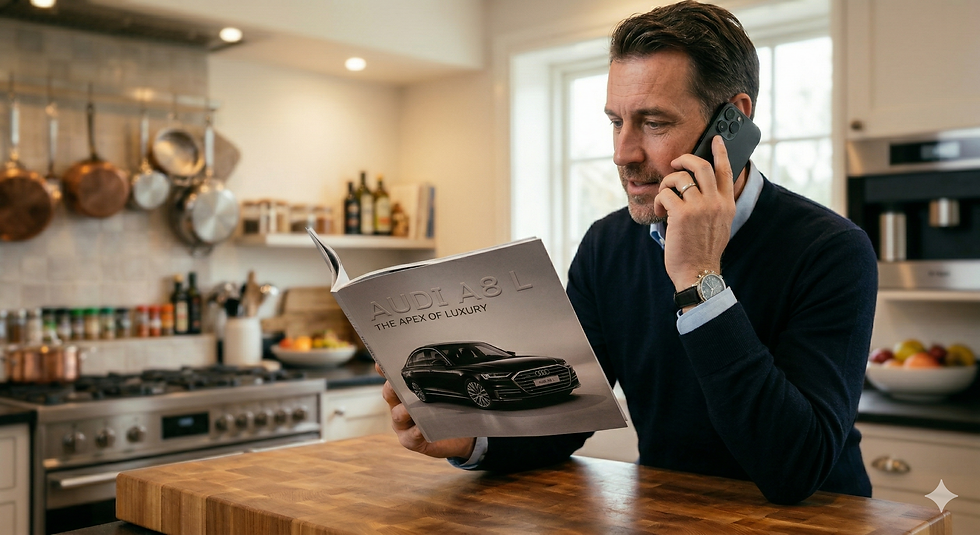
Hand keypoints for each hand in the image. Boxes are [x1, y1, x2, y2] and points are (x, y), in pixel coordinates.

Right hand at [375, 363, 475, 458]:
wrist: (457, 436)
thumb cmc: (446, 410)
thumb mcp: (441, 392)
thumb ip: (437, 380)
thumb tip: (446, 361)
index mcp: (404, 392)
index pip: (392, 377)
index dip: (385, 370)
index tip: (381, 364)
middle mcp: (399, 406)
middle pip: (390, 393)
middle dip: (392, 387)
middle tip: (398, 383)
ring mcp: (402, 424)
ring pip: (397, 415)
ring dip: (404, 410)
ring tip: (410, 408)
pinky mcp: (410, 440)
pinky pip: (410, 436)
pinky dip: (415, 431)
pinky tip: (421, 429)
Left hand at [652, 135, 735, 290]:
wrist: (698, 272)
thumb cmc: (703, 250)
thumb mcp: (719, 225)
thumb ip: (715, 205)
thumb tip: (702, 189)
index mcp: (727, 204)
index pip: (726, 170)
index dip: (720, 151)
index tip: (715, 139)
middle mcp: (716, 202)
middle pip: (701, 165)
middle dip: (684, 159)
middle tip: (675, 164)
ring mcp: (700, 207)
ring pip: (679, 178)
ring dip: (666, 185)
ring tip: (664, 199)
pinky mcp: (681, 214)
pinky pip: (665, 194)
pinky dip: (659, 200)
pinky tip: (660, 211)